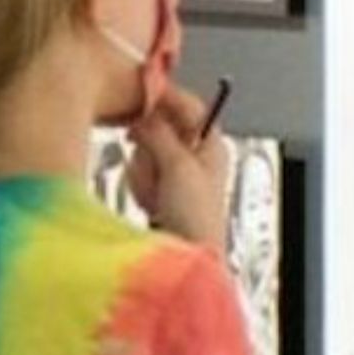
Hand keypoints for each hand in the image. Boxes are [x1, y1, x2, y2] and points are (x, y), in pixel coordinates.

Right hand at [125, 84, 232, 247]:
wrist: (189, 257)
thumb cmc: (196, 216)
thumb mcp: (178, 166)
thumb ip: (158, 133)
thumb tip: (144, 112)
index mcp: (211, 142)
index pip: (188, 105)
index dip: (166, 99)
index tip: (142, 97)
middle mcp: (196, 155)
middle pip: (160, 129)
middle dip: (152, 149)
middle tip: (157, 168)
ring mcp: (177, 175)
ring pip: (147, 153)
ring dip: (146, 172)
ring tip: (157, 193)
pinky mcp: (162, 192)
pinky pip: (142, 176)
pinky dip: (142, 188)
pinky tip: (151, 203)